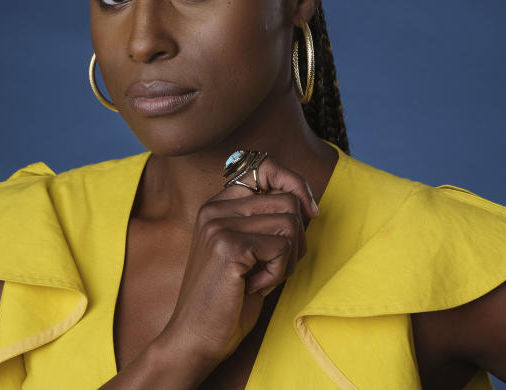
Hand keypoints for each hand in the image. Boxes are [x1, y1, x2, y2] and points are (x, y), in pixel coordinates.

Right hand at [157, 156, 319, 369]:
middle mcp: (215, 208)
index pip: (265, 166)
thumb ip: (267, 222)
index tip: (310, 211)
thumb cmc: (227, 300)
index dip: (295, 183)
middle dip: (296, 239)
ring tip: (262, 278)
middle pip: (288, 200)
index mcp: (217, 205)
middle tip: (275, 267)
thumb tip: (307, 203)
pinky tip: (254, 287)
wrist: (195, 338)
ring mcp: (220, 225)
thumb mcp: (249, 252)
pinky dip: (278, 274)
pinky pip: (283, 248)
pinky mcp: (229, 246)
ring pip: (291, 223)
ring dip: (288, 259)